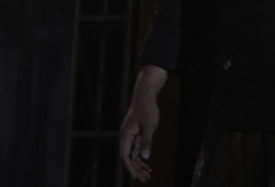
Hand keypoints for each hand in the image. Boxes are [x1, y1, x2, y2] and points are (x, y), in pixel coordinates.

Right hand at [119, 65, 167, 182]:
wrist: (145, 96)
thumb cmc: (147, 109)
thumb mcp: (149, 125)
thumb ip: (147, 141)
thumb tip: (145, 157)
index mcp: (126, 135)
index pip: (124, 155)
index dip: (129, 167)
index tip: (135, 176)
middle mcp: (125, 138)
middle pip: (128, 158)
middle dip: (135, 170)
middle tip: (144, 180)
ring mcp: (130, 137)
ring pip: (132, 156)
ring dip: (138, 166)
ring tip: (146, 177)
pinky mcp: (135, 136)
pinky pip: (135, 150)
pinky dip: (140, 159)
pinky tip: (146, 166)